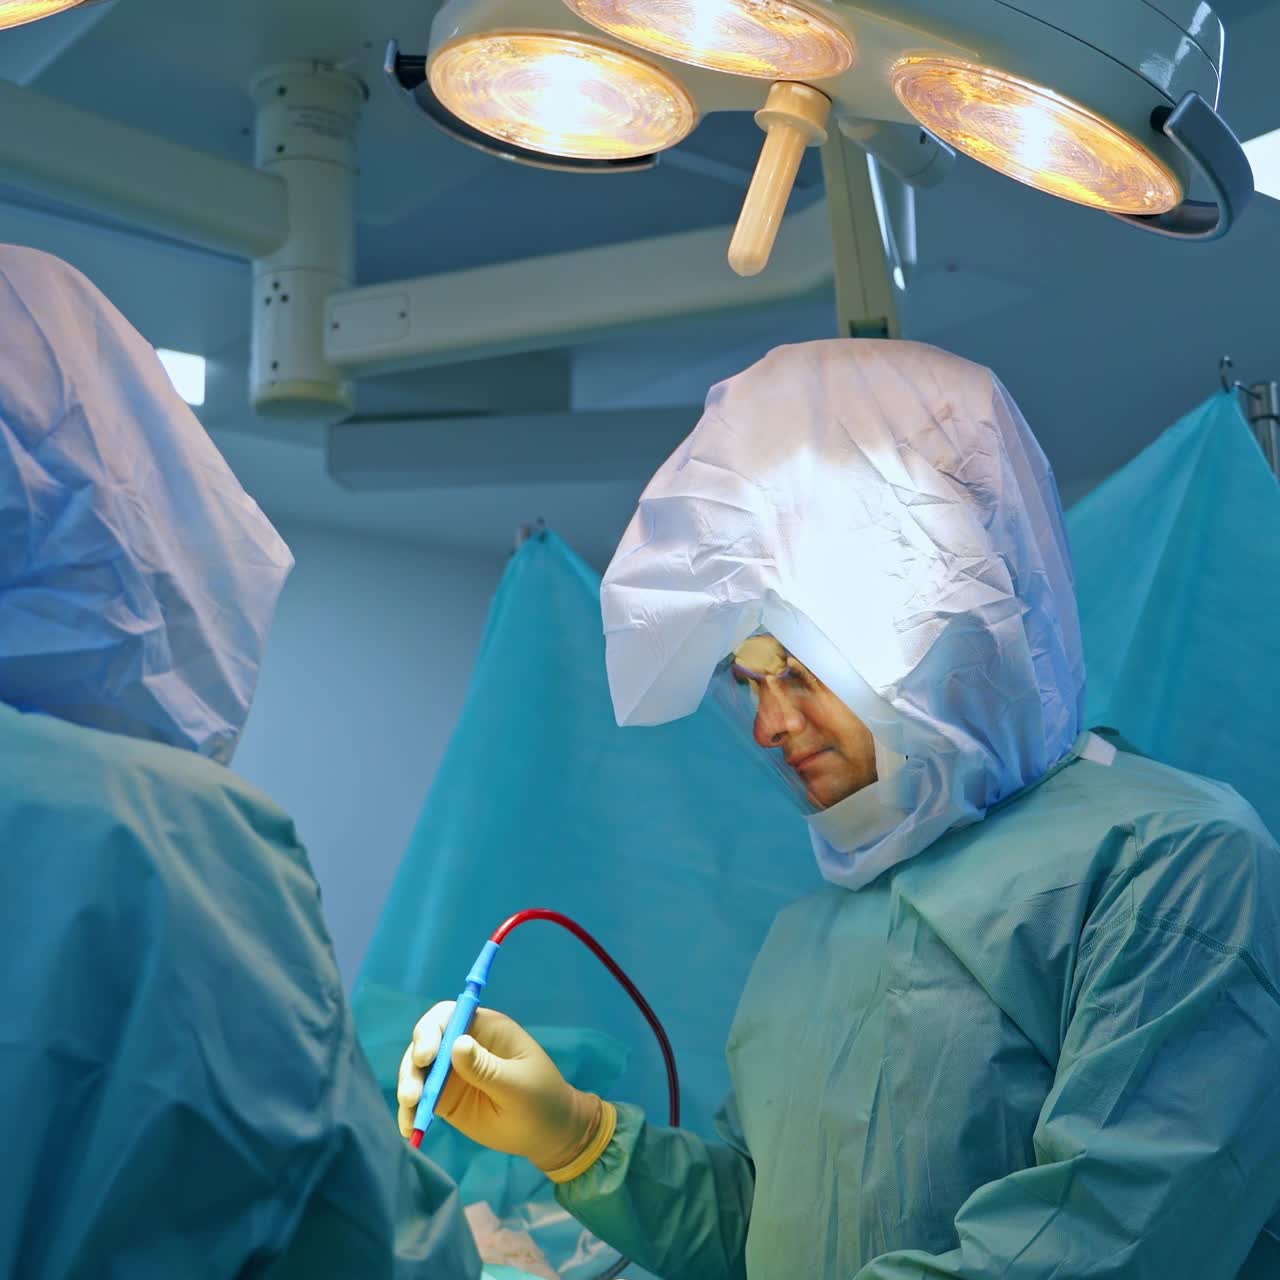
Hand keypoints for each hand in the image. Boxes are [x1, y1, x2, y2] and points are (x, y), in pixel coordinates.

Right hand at [397, 1002, 603, 1174]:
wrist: (549, 1134)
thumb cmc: (542, 1100)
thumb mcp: (518, 1085)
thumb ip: (487, 1068)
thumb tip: (456, 1044)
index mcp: (486, 1029)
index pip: (448, 1016)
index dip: (431, 1030)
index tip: (425, 1056)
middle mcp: (464, 1045)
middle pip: (425, 1043)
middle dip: (413, 1065)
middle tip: (413, 1095)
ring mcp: (452, 1072)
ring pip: (417, 1071)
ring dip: (409, 1089)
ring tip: (412, 1117)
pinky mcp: (446, 1098)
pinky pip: (420, 1100)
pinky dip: (411, 1113)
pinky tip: (410, 1130)